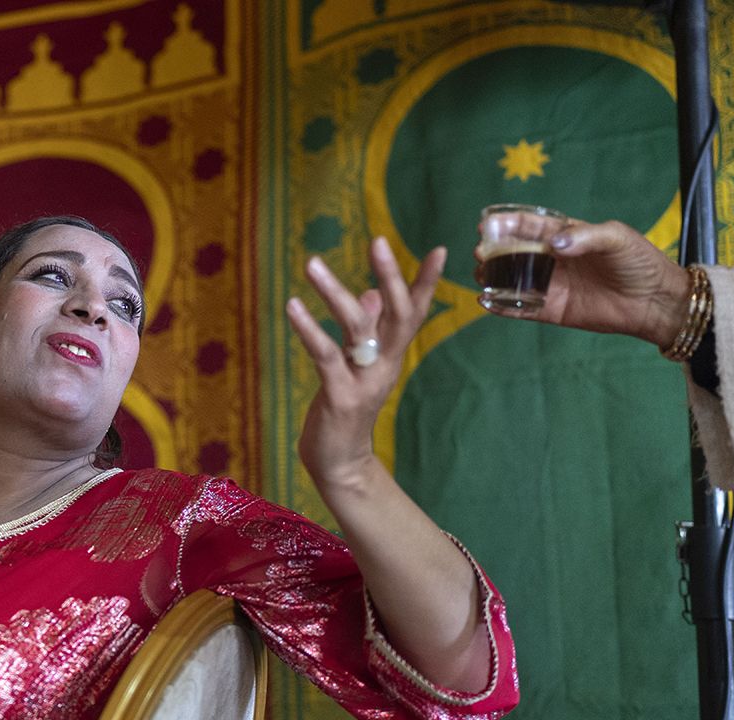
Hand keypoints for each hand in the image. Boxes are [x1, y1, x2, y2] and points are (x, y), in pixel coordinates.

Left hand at [285, 237, 443, 492]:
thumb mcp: (359, 366)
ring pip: (358, 328)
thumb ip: (369, 331)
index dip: (427, 282)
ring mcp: (365, 380)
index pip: (414, 311)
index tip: (440, 249)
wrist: (339, 463)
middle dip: (391, 276)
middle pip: (399, 314)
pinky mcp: (340, 396)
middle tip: (378, 241)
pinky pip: (326, 355)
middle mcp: (384, 364)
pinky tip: (293, 305)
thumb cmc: (345, 409)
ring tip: (312, 263)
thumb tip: (373, 295)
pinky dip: (309, 329)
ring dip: (335, 293)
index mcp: (391, 354)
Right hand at [475, 215, 689, 348]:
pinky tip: (486, 301)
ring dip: (495, 277)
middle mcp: (555, 260)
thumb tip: (553, 244)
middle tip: (481, 252)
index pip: (531, 226)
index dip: (508, 224)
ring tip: (481, 275)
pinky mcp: (554, 311)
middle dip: (495, 251)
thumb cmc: (640, 262)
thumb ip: (584, 237)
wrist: (655, 300)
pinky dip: (503, 306)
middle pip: (516, 253)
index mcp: (567, 235)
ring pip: (514, 280)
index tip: (487, 224)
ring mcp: (553, 285)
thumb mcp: (616, 238)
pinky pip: (522, 309)